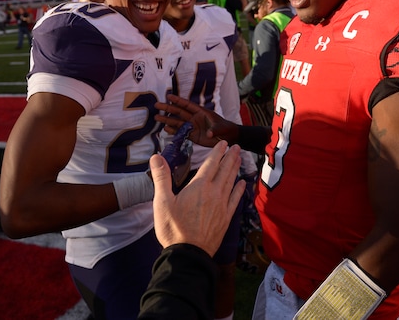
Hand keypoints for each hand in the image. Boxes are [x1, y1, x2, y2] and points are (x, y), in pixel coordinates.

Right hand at [149, 141, 245, 255]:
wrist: (189, 254)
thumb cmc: (173, 228)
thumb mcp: (162, 202)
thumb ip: (161, 177)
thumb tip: (155, 157)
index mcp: (199, 186)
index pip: (211, 163)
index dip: (218, 152)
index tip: (224, 143)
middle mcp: (214, 192)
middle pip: (225, 170)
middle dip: (230, 157)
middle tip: (236, 147)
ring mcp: (222, 205)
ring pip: (231, 182)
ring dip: (236, 169)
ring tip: (239, 159)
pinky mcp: (226, 217)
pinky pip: (235, 199)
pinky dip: (239, 189)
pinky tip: (243, 183)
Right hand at [155, 94, 239, 147]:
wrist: (228, 137)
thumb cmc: (226, 128)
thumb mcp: (221, 127)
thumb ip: (215, 129)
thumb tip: (209, 134)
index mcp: (201, 112)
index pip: (187, 105)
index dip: (178, 100)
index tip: (168, 96)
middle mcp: (195, 118)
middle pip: (179, 112)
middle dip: (168, 108)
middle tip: (157, 105)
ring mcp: (192, 127)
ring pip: (177, 122)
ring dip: (167, 120)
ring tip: (157, 118)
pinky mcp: (192, 136)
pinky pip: (181, 133)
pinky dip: (173, 131)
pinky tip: (165, 129)